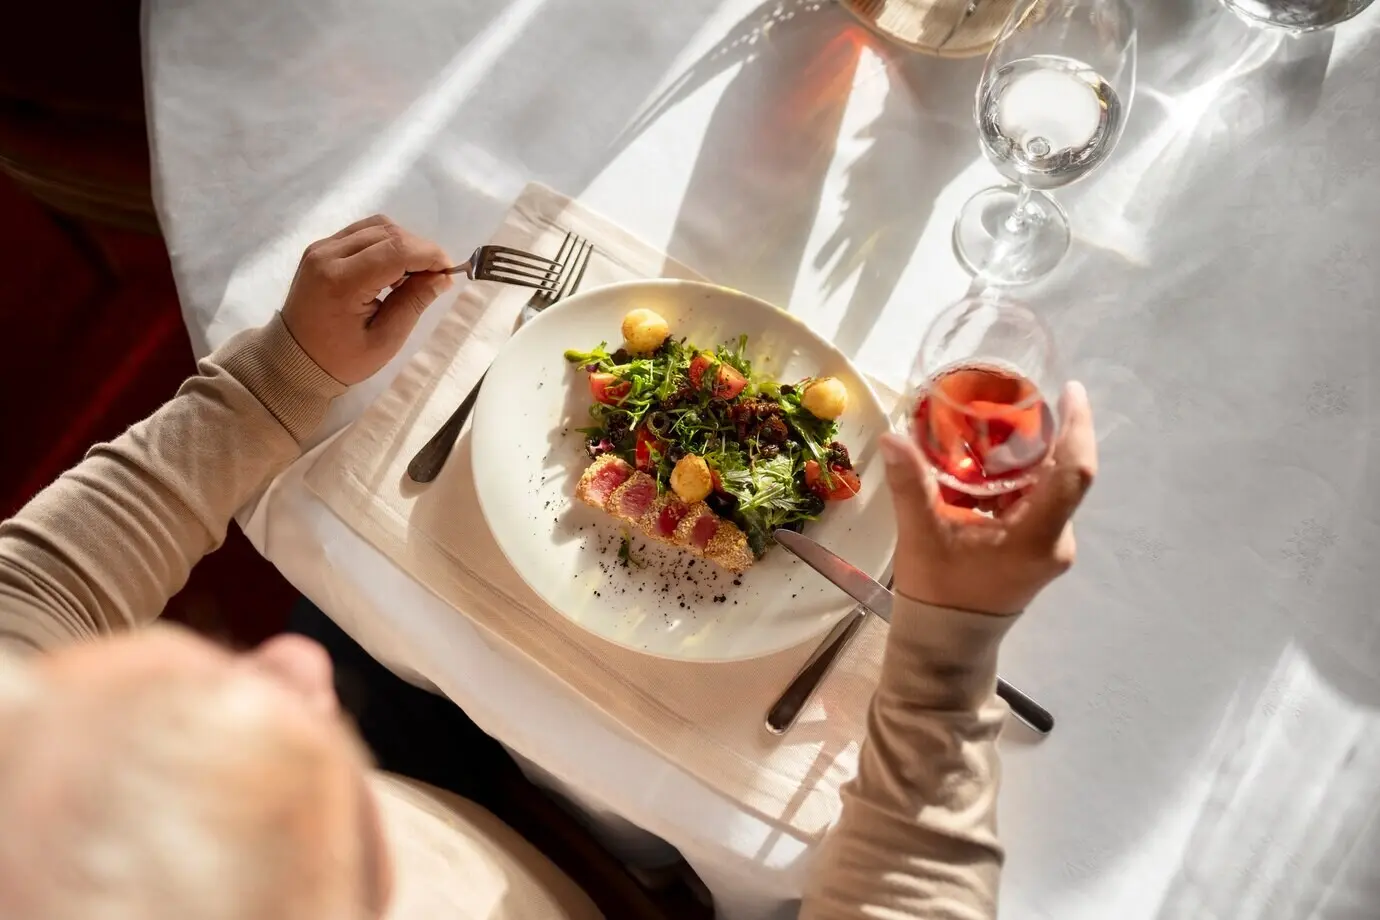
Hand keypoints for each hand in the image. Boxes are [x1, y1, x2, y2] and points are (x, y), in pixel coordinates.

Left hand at [281, 215, 452, 384]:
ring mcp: (321, 248)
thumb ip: (414, 303)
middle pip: (388, 232)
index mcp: (342, 282)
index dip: (430, 255)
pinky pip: (362, 232)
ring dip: (403, 244)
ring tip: (411, 275)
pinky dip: (385, 243)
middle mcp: (328, 255)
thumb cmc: (341, 358)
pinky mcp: (320, 248)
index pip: (396, 250)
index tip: (448, 272)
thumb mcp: (385, 340)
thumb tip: (443, 277)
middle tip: (434, 277)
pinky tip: (390, 269)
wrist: (293, 359)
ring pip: (376, 226)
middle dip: (420, 249)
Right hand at [881, 381, 1096, 615]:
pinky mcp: (1040, 549)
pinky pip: (1041, 501)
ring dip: (1032, 455)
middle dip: (1048, 433)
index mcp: (1036, 537)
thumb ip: (911, 485)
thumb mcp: (922, 536)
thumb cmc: (939, 593)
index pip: (1073, 474)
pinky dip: (1022, 477)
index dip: (1077, 428)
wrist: (947, 643)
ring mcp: (1052, 546)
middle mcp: (1056, 540)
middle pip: (1065, 474)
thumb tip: (893, 437)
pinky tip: (993, 460)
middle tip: (1019, 399)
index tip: (1069, 391)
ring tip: (1003, 422)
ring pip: (1052, 486)